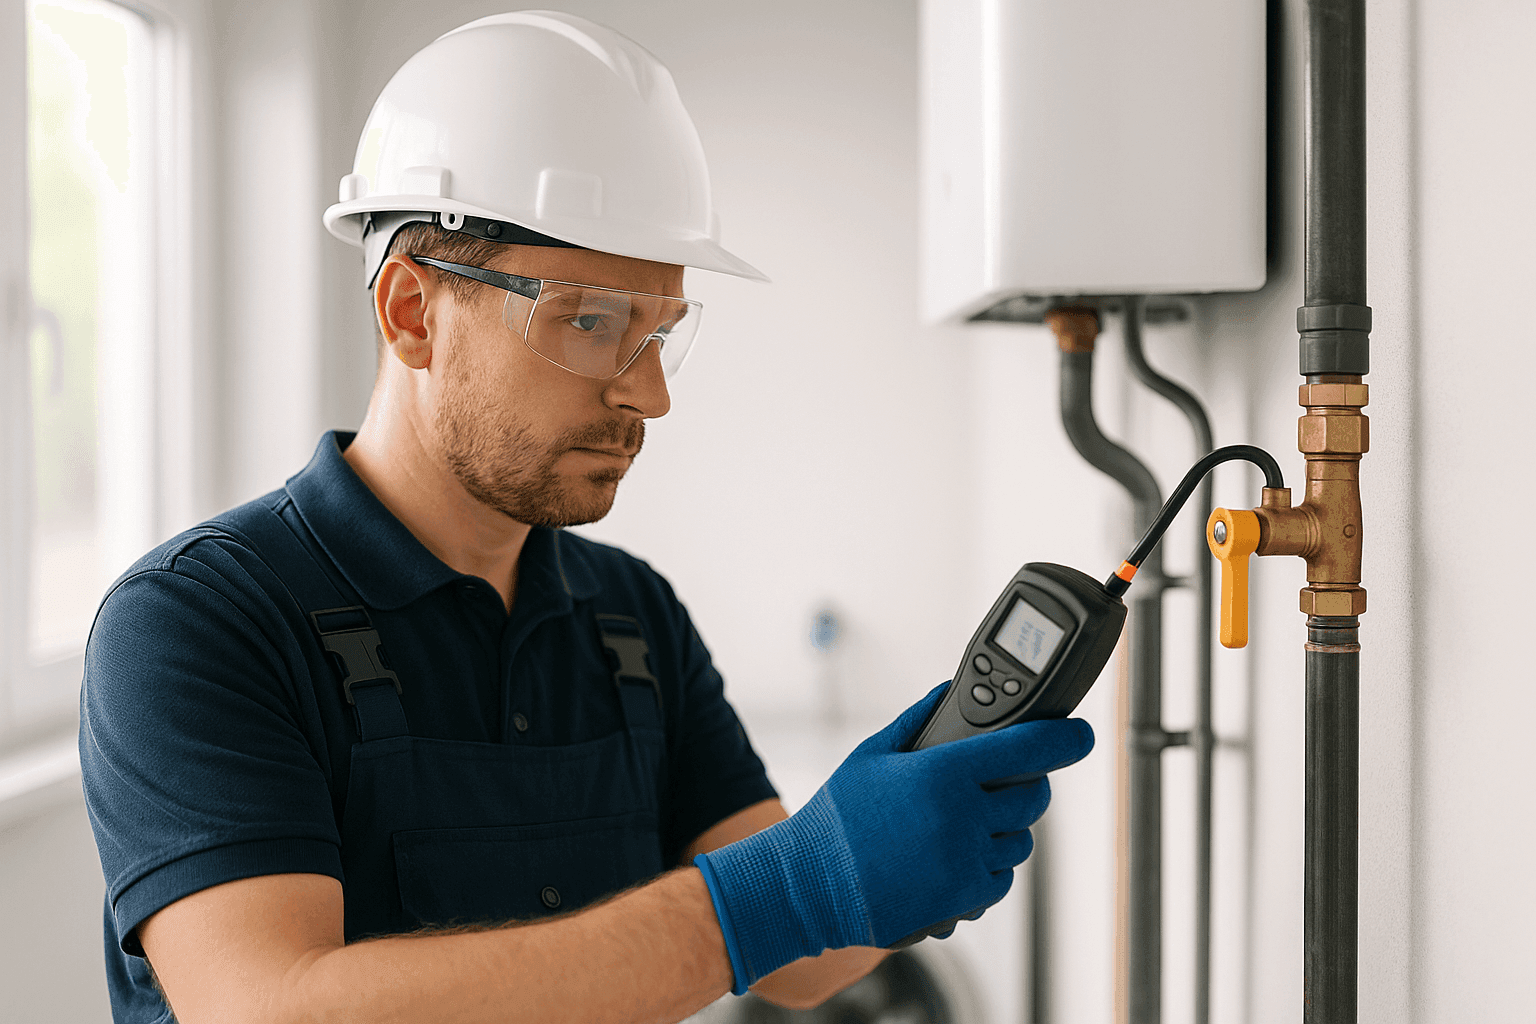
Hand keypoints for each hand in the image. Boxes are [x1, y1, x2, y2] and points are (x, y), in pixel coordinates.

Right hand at [694, 682, 1093, 991]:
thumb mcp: (872, 755)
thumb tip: (948, 692)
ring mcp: (965, 863)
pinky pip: (1001, 880)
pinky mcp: (962, 901)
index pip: (1027, 750)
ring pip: (1019, 842)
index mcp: (942, 774)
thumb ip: (918, 720)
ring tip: (962, 825)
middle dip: (1026, 787)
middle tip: (1001, 783)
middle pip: (1033, 799)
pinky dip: (988, 867)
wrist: (809, 887)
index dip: (1064, 739)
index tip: (1082, 735)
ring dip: (1003, 830)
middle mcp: (962, 819)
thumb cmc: (836, 820)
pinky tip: (953, 856)